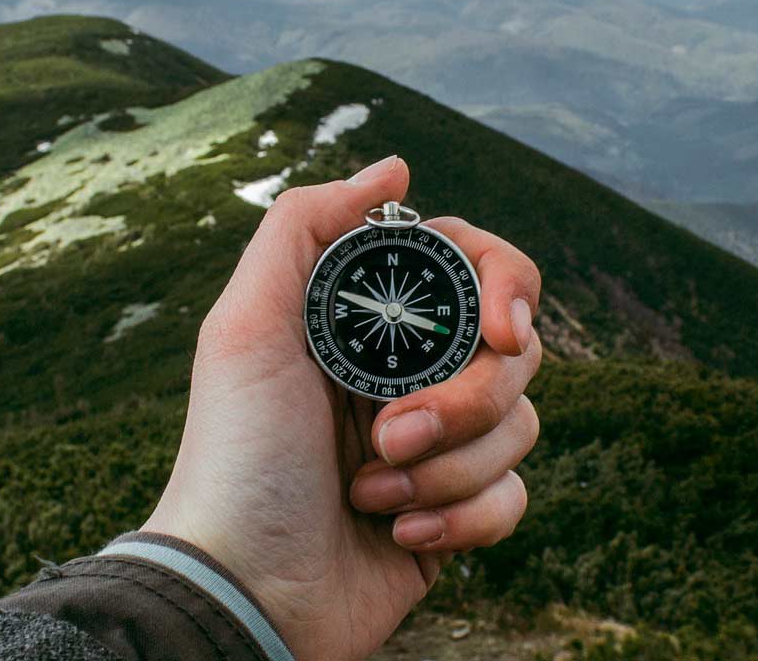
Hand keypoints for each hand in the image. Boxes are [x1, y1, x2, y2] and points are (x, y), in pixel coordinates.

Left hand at [141, 156, 543, 660]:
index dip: (507, 290)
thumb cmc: (236, 456)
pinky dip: (463, 517)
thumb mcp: (246, 325)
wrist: (242, 590)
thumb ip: (307, 225)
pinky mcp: (456, 513)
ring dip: (447, 467)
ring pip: (521, 426)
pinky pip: (515, 497)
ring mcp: (439, 445)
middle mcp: (412, 374)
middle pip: (514, 354)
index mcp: (373, 322)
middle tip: (390, 433)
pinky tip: (400, 532)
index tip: (503, 333)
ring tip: (371, 491)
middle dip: (463, 402)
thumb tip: (396, 168)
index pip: (478, 272)